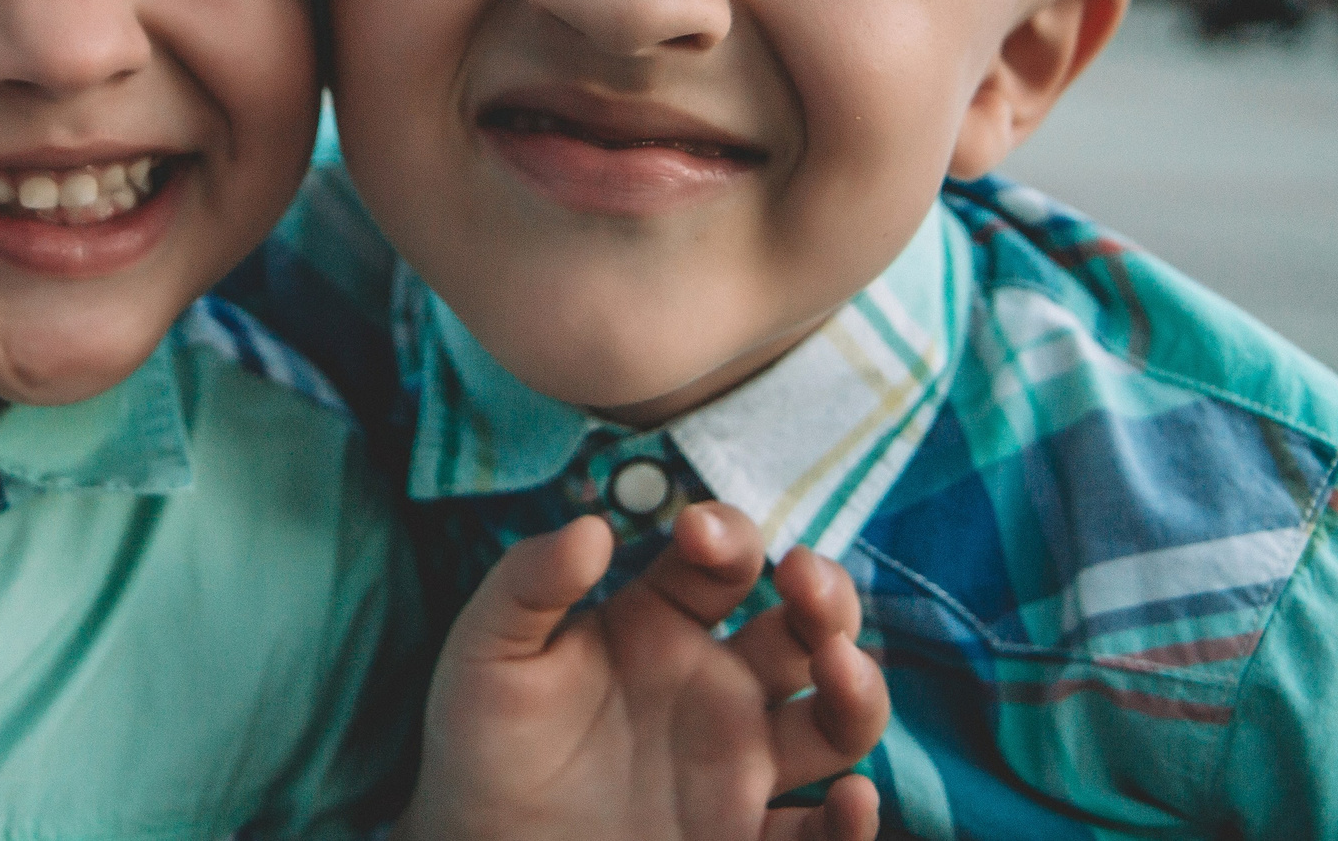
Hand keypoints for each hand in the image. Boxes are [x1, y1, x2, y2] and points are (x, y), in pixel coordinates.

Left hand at [396, 503, 888, 840]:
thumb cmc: (480, 741)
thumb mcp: (486, 651)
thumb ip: (528, 582)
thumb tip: (592, 528)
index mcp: (660, 621)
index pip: (722, 559)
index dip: (724, 533)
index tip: (694, 530)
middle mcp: (716, 684)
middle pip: (804, 625)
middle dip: (824, 593)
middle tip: (805, 578)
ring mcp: (737, 762)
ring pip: (835, 718)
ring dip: (858, 689)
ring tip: (839, 669)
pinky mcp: (741, 839)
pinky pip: (819, 835)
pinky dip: (853, 822)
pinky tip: (851, 800)